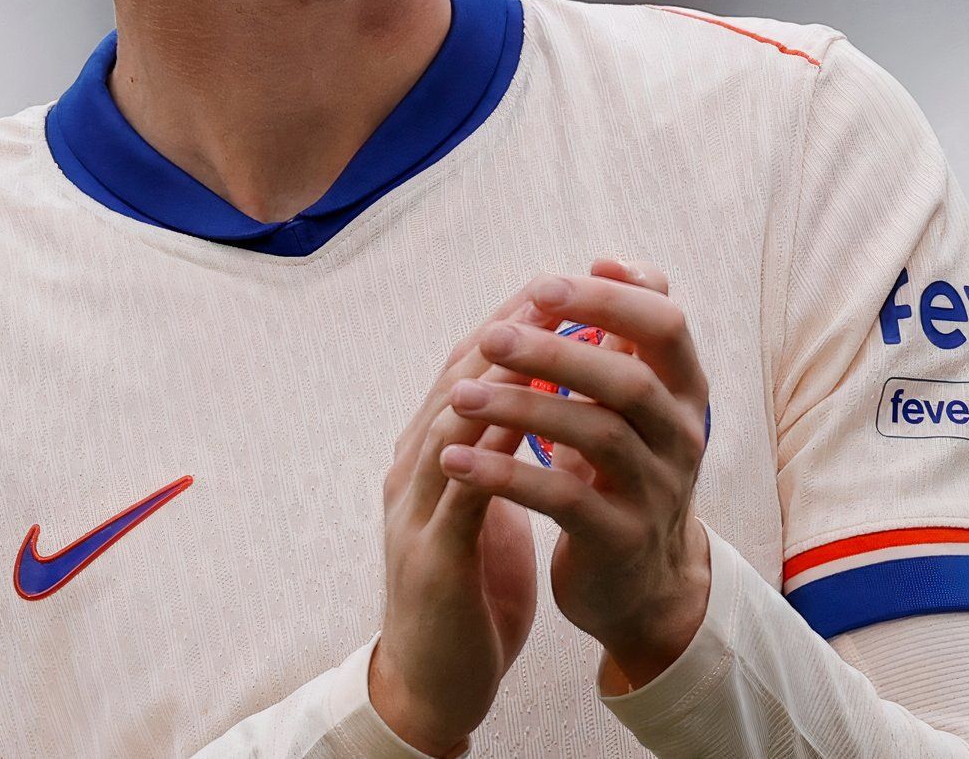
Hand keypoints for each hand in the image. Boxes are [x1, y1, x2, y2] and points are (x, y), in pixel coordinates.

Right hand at [371, 290, 541, 755]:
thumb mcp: (488, 507)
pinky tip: (526, 424)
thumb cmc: (468, 591)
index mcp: (427, 457)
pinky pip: (461, 492)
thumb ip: (502, 454)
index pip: (463, 372)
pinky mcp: (432, 558)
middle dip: (504, 334)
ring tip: (543, 340)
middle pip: (453, 382)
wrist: (435, 682)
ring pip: (450, 424)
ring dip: (497, 379)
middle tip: (553, 290)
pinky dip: (491, 452)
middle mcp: (412, 471)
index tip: (555, 286)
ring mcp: (414, 512)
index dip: (506, 326)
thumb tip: (542, 398)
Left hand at [442, 258, 712, 693]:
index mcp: (684, 392)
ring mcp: (655, 490)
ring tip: (459, 397)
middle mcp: (680, 436)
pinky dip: (507, 475)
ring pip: (596, 434)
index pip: (666, 325)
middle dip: (558, 350)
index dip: (612, 297)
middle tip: (494, 335)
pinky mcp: (619, 538)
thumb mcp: (633, 405)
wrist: (639, 584)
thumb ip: (624, 338)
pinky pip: (563, 499)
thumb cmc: (623, 472)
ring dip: (522, 407)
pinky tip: (456, 460)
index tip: (545, 283)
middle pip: (628, 379)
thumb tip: (607, 259)